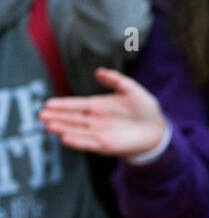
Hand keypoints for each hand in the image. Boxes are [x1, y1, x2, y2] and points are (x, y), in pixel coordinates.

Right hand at [38, 68, 167, 156]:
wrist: (157, 128)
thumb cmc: (145, 108)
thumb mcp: (131, 90)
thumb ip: (116, 80)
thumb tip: (98, 71)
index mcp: (98, 106)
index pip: (76, 105)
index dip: (63, 104)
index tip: (48, 104)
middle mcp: (95, 120)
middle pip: (72, 118)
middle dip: (57, 117)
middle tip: (41, 115)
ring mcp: (99, 133)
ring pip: (76, 130)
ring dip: (63, 128)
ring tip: (48, 125)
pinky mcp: (105, 145)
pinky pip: (88, 143)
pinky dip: (77, 141)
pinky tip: (65, 138)